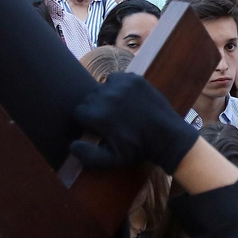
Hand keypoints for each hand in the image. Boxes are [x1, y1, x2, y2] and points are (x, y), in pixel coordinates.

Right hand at [69, 72, 197, 173]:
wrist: (167, 136)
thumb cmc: (138, 149)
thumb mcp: (112, 160)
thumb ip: (88, 155)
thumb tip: (71, 145)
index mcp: (98, 115)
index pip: (79, 111)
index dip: (86, 120)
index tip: (97, 127)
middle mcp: (106, 96)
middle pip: (89, 98)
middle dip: (95, 108)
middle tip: (109, 119)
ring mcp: (121, 84)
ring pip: (102, 86)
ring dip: (105, 96)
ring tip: (118, 108)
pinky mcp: (134, 78)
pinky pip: (116, 78)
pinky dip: (118, 86)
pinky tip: (126, 98)